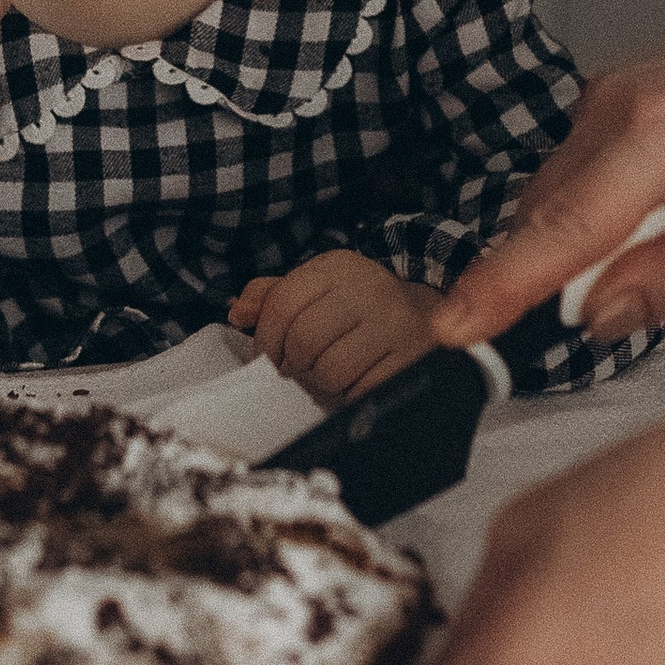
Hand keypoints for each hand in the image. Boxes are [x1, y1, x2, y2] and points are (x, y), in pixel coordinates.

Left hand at [230, 253, 441, 400]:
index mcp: (337, 267)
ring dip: (320, 386)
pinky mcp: (409, 357)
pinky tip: (352, 385)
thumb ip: (272, 297)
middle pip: (303, 341)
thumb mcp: (317, 289)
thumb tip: (238, 313)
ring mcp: (394, 323)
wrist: (426, 315)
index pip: (282, 304)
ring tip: (327, 379)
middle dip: (293, 366)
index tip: (269, 358)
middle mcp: (368, 288)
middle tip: (299, 372)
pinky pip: (359, 391)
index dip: (265, 340)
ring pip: (329, 371)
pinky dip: (347, 397)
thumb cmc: (357, 307)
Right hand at [433, 6, 664, 347]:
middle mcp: (616, 105)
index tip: (453, 328)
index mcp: (660, 134)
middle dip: (568, 278)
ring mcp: (607, 94)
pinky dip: (606, 212)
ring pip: (559, 201)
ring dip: (596, 244)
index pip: (562, 230)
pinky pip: (580, 176)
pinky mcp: (612, 97)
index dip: (501, 287)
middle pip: (547, 221)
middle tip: (651, 293)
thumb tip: (598, 315)